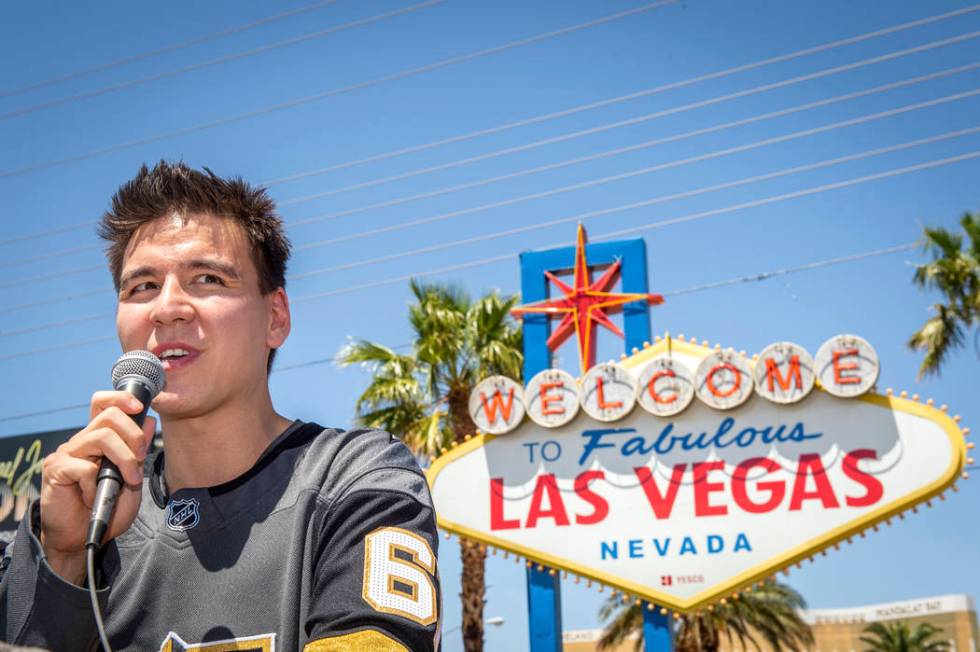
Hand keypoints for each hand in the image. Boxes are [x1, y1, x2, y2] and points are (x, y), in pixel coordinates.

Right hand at [39, 391, 155, 584]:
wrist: (84, 537)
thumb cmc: (107, 508)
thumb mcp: (132, 479)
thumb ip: (138, 452)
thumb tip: (148, 421)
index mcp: (99, 440)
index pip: (104, 404)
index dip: (121, 398)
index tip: (140, 406)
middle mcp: (82, 441)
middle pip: (110, 416)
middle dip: (133, 435)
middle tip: (139, 459)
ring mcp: (67, 454)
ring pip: (101, 436)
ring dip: (123, 459)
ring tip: (128, 481)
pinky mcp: (56, 469)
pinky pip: (84, 467)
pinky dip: (95, 484)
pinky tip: (93, 498)